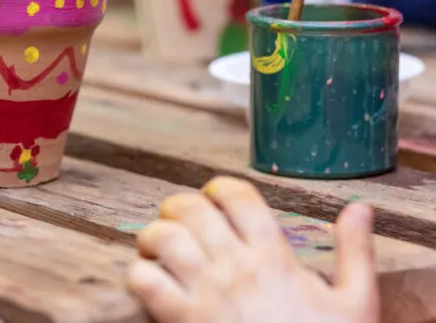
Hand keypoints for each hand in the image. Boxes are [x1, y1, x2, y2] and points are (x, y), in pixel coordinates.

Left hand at [127, 177, 379, 322]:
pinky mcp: (181, 320)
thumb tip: (361, 209)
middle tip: (179, 219)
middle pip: (191, 209)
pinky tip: (150, 279)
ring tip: (158, 246)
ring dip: (154, 235)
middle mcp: (235, 267)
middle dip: (179, 205)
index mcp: (274, 257)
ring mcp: (205, 293)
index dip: (219, 188)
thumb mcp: (356, 303)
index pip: (237, 197)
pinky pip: (143, 281)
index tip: (214, 198)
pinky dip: (139, 273)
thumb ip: (355, 252)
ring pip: (163, 238)